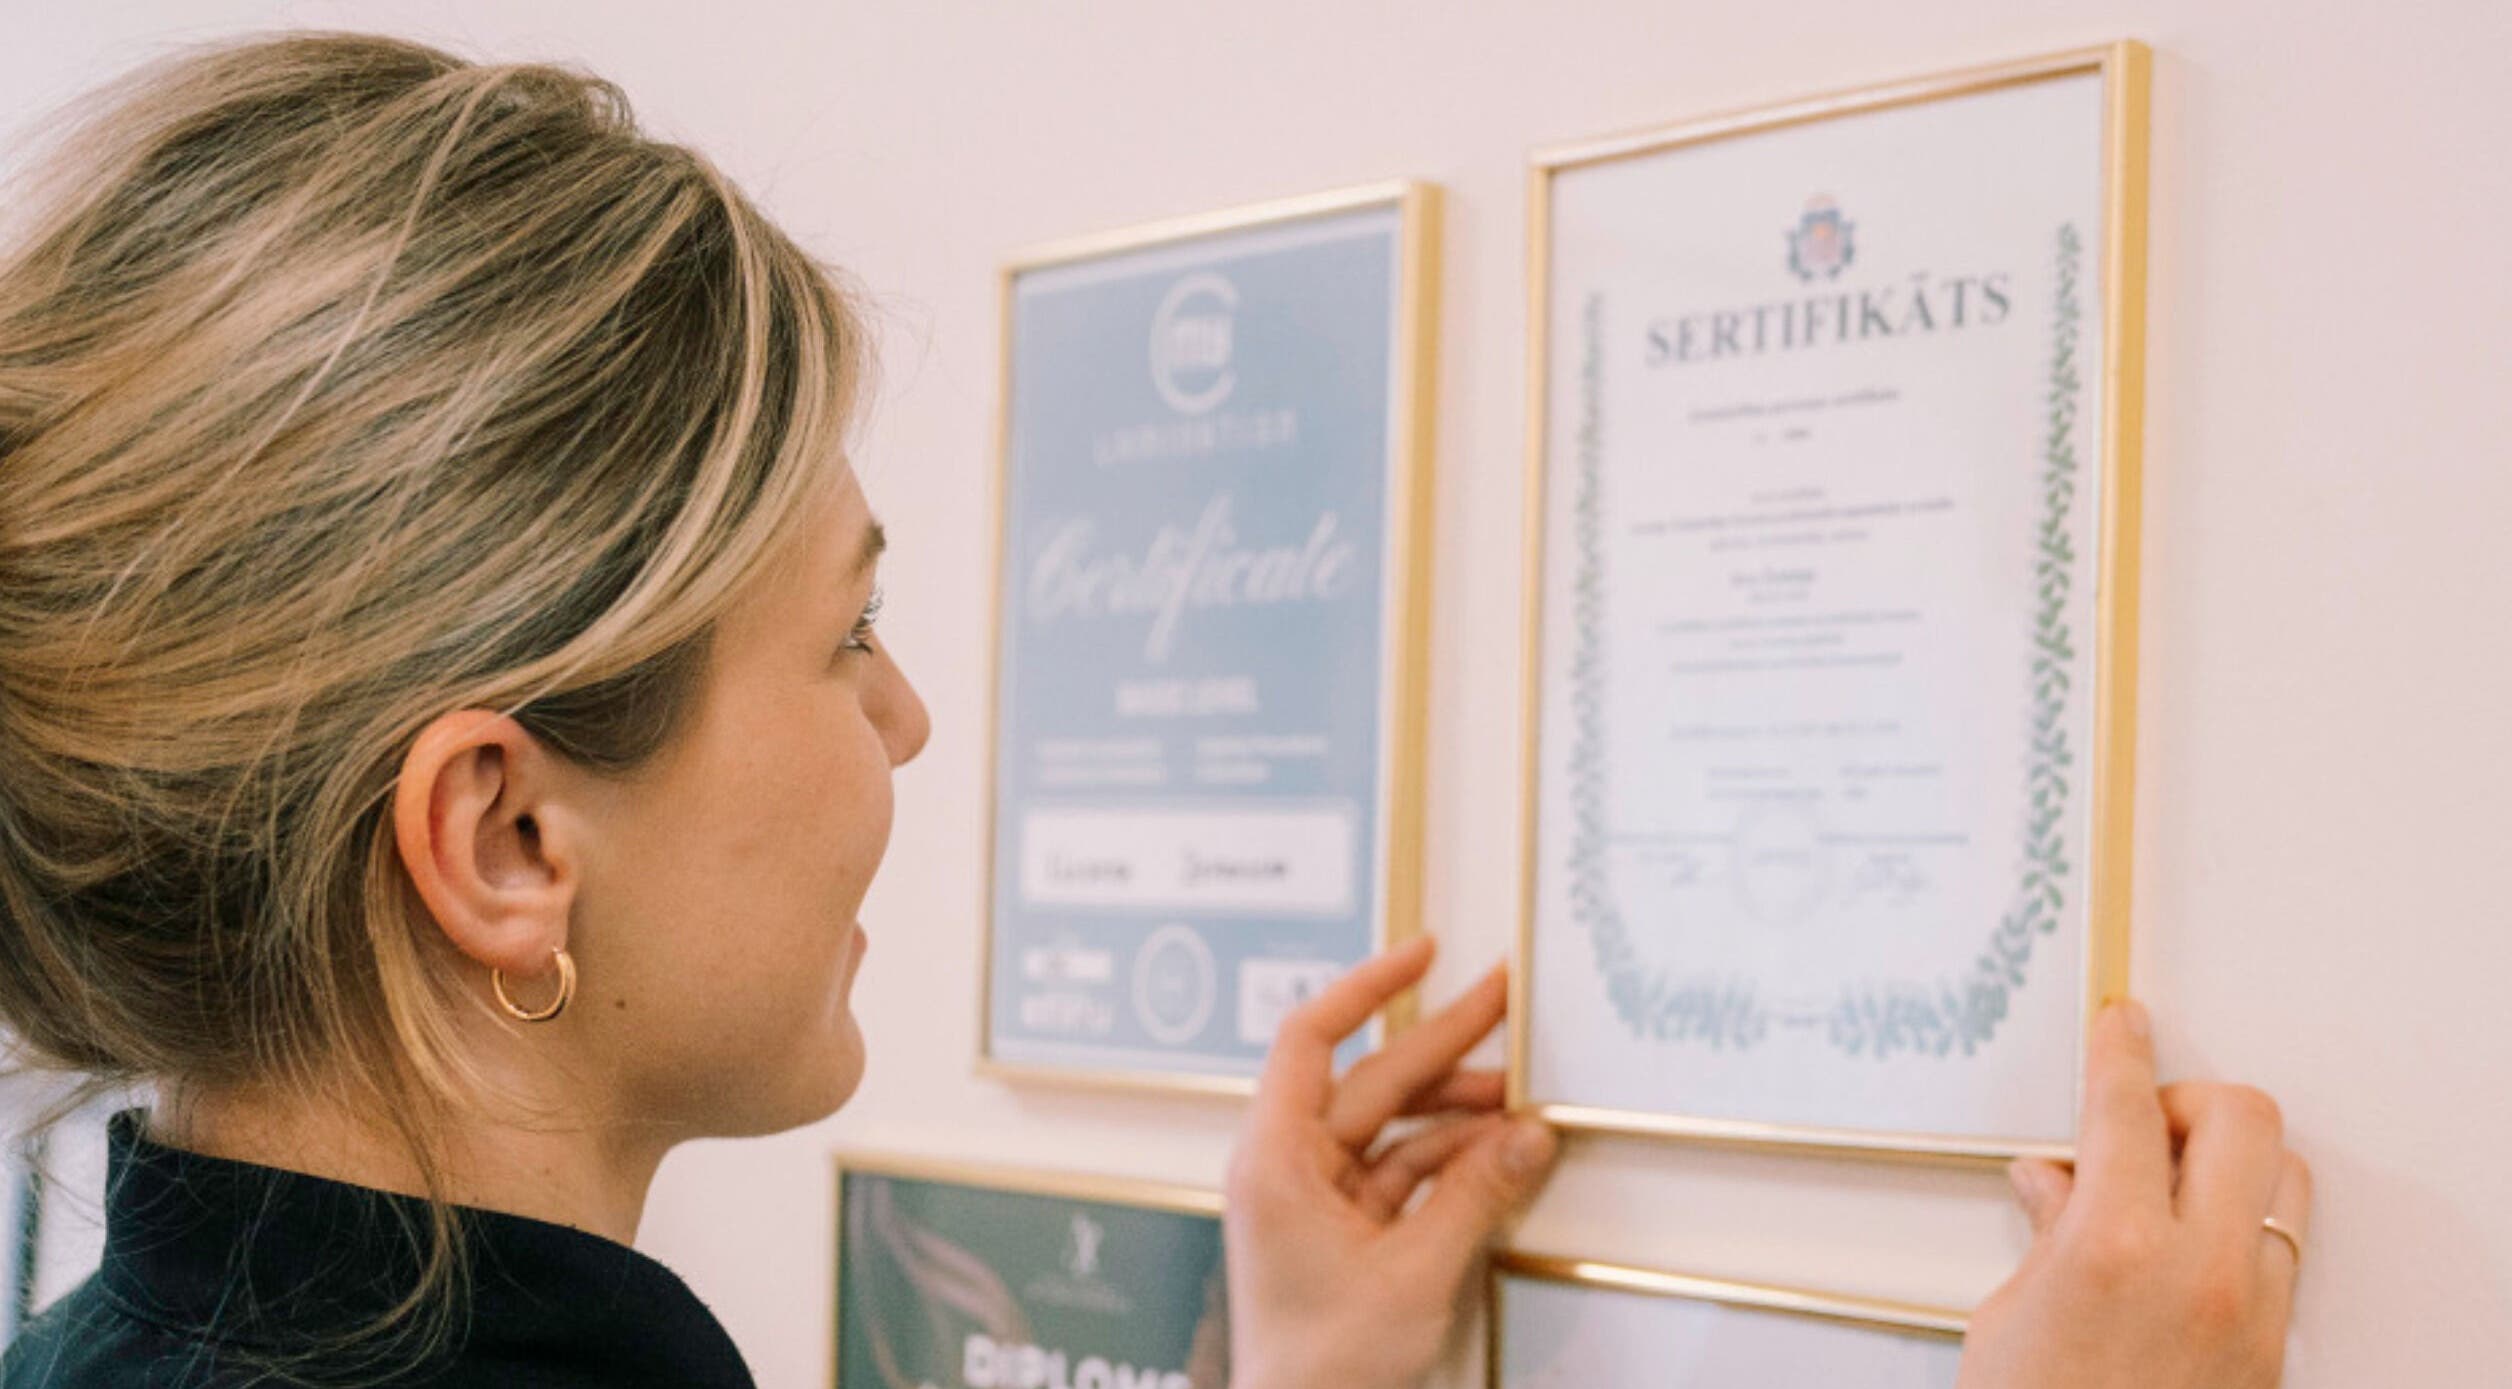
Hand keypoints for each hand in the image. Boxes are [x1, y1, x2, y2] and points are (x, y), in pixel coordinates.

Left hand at [1223, 936, 1558, 1388]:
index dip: (1366, 986)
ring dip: (1456, 1114)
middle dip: (1441, 1043)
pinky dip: (1448, 1162)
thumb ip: (1476, 1196)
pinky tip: (1499, 1152)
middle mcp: (1285, 1168)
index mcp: (1274, 1160)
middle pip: (1368, 1081)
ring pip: (1391, 1129)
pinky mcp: (1340, 1232)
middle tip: (1503, 999)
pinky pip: (1399, 1174)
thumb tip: (1527, 1136)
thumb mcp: (1414, 1274)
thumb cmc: (1321, 1370)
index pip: (1310, 1038)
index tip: (1423, 953)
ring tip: (1522, 1097)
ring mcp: (1312, 1200)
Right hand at [1959, 1001, 2310, 1388]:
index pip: (2128, 1107)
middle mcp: (2199, 1270)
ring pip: (2284, 1178)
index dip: (2121, 1050)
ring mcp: (2250, 1310)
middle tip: (2147, 1119)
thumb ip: (2046, 1234)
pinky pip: (2283, 1249)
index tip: (2123, 1024)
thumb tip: (2053, 1182)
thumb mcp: (2009, 1318)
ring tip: (2172, 1184)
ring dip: (2233, 1162)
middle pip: (2244, 1118)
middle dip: (2194, 1100)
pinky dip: (2243, 1226)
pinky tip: (2192, 1243)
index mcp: (2114, 1247)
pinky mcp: (2273, 1349)